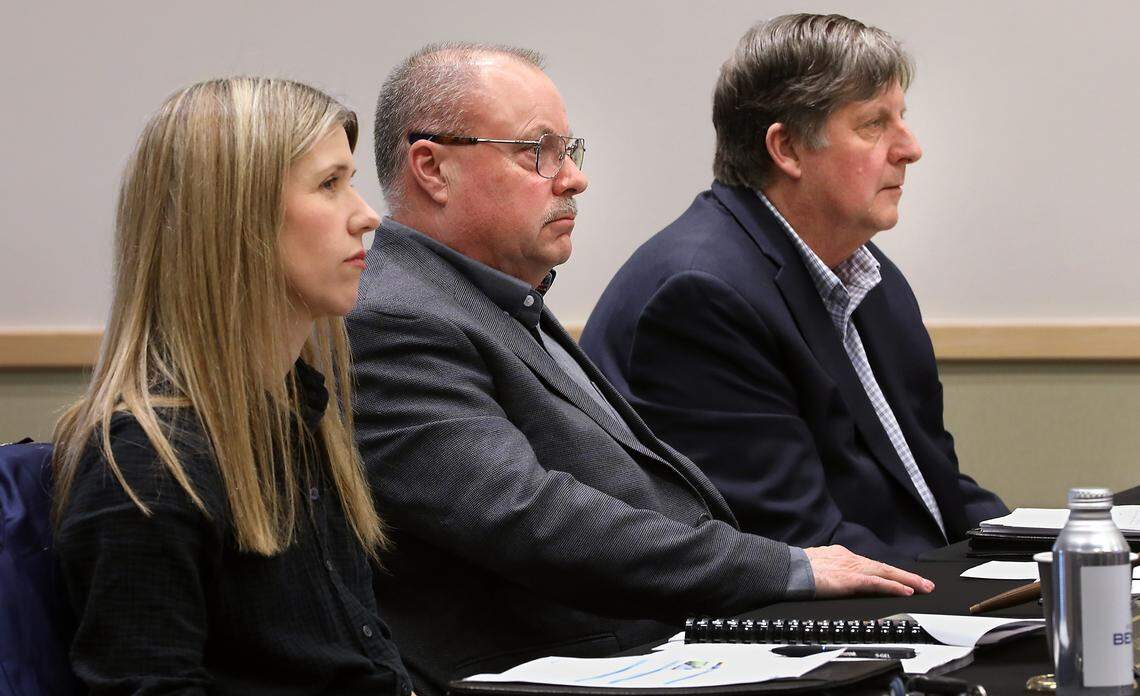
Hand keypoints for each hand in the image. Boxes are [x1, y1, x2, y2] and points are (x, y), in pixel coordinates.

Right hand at [804, 545, 934, 597]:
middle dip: (907, 576)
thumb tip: (830, 578)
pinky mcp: (851, 579)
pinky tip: (907, 590)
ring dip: (907, 580)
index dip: (888, 573)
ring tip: (924, 587)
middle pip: (884, 567)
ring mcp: (852, 568)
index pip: (871, 565)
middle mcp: (850, 559)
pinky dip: (893, 586)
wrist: (787, 569)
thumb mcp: (816, 566)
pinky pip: (877, 583)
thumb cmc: (796, 570)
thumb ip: (829, 570)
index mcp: (841, 556)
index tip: (901, 578)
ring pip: (886, 573)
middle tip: (925, 583)